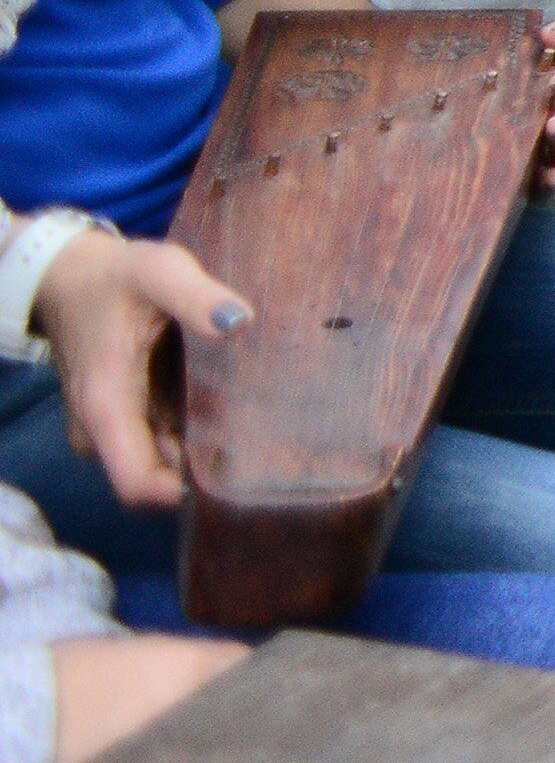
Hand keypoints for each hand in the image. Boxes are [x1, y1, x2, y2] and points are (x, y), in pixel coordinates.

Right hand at [36, 231, 242, 510]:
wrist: (71, 275)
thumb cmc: (115, 276)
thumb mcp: (157, 271)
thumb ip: (194, 296)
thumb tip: (239, 322)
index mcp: (107, 409)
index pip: (139, 485)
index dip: (187, 492)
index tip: (243, 470)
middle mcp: (104, 431)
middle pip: (160, 478)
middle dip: (211, 470)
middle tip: (275, 445)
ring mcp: (114, 426)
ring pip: (166, 460)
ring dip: (207, 452)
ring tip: (268, 428)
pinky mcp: (127, 415)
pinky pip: (164, 439)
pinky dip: (198, 433)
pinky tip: (242, 411)